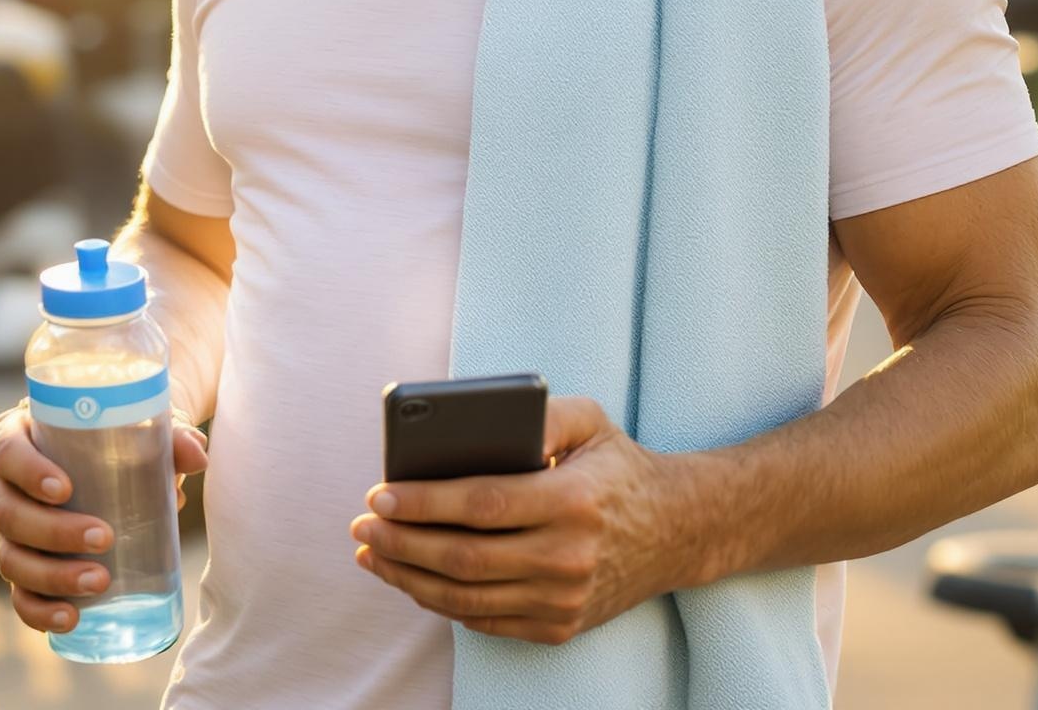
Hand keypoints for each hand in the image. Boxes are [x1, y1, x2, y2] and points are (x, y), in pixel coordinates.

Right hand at [0, 402, 209, 634]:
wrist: (107, 458)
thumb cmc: (113, 436)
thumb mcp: (135, 428)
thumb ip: (169, 436)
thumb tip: (198, 454)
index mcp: (15, 436)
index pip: (6, 452)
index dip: (28, 472)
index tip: (65, 489)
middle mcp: (1, 485)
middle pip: (9, 513)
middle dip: (53, 532)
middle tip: (103, 537)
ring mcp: (5, 531)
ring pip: (11, 559)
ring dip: (52, 576)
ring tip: (100, 581)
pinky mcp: (20, 566)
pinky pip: (19, 595)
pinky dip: (40, 611)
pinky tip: (71, 618)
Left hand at [350, 395, 700, 646]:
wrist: (676, 530)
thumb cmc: (617, 466)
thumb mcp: (590, 420)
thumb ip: (539, 413)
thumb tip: (474, 422)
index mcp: (572, 500)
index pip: (481, 504)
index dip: (423, 502)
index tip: (378, 493)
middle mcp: (568, 556)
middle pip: (463, 557)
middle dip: (401, 542)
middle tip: (361, 524)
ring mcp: (564, 599)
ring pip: (466, 596)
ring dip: (408, 577)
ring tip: (373, 552)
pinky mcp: (560, 625)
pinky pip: (486, 620)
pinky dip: (441, 602)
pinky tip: (412, 579)